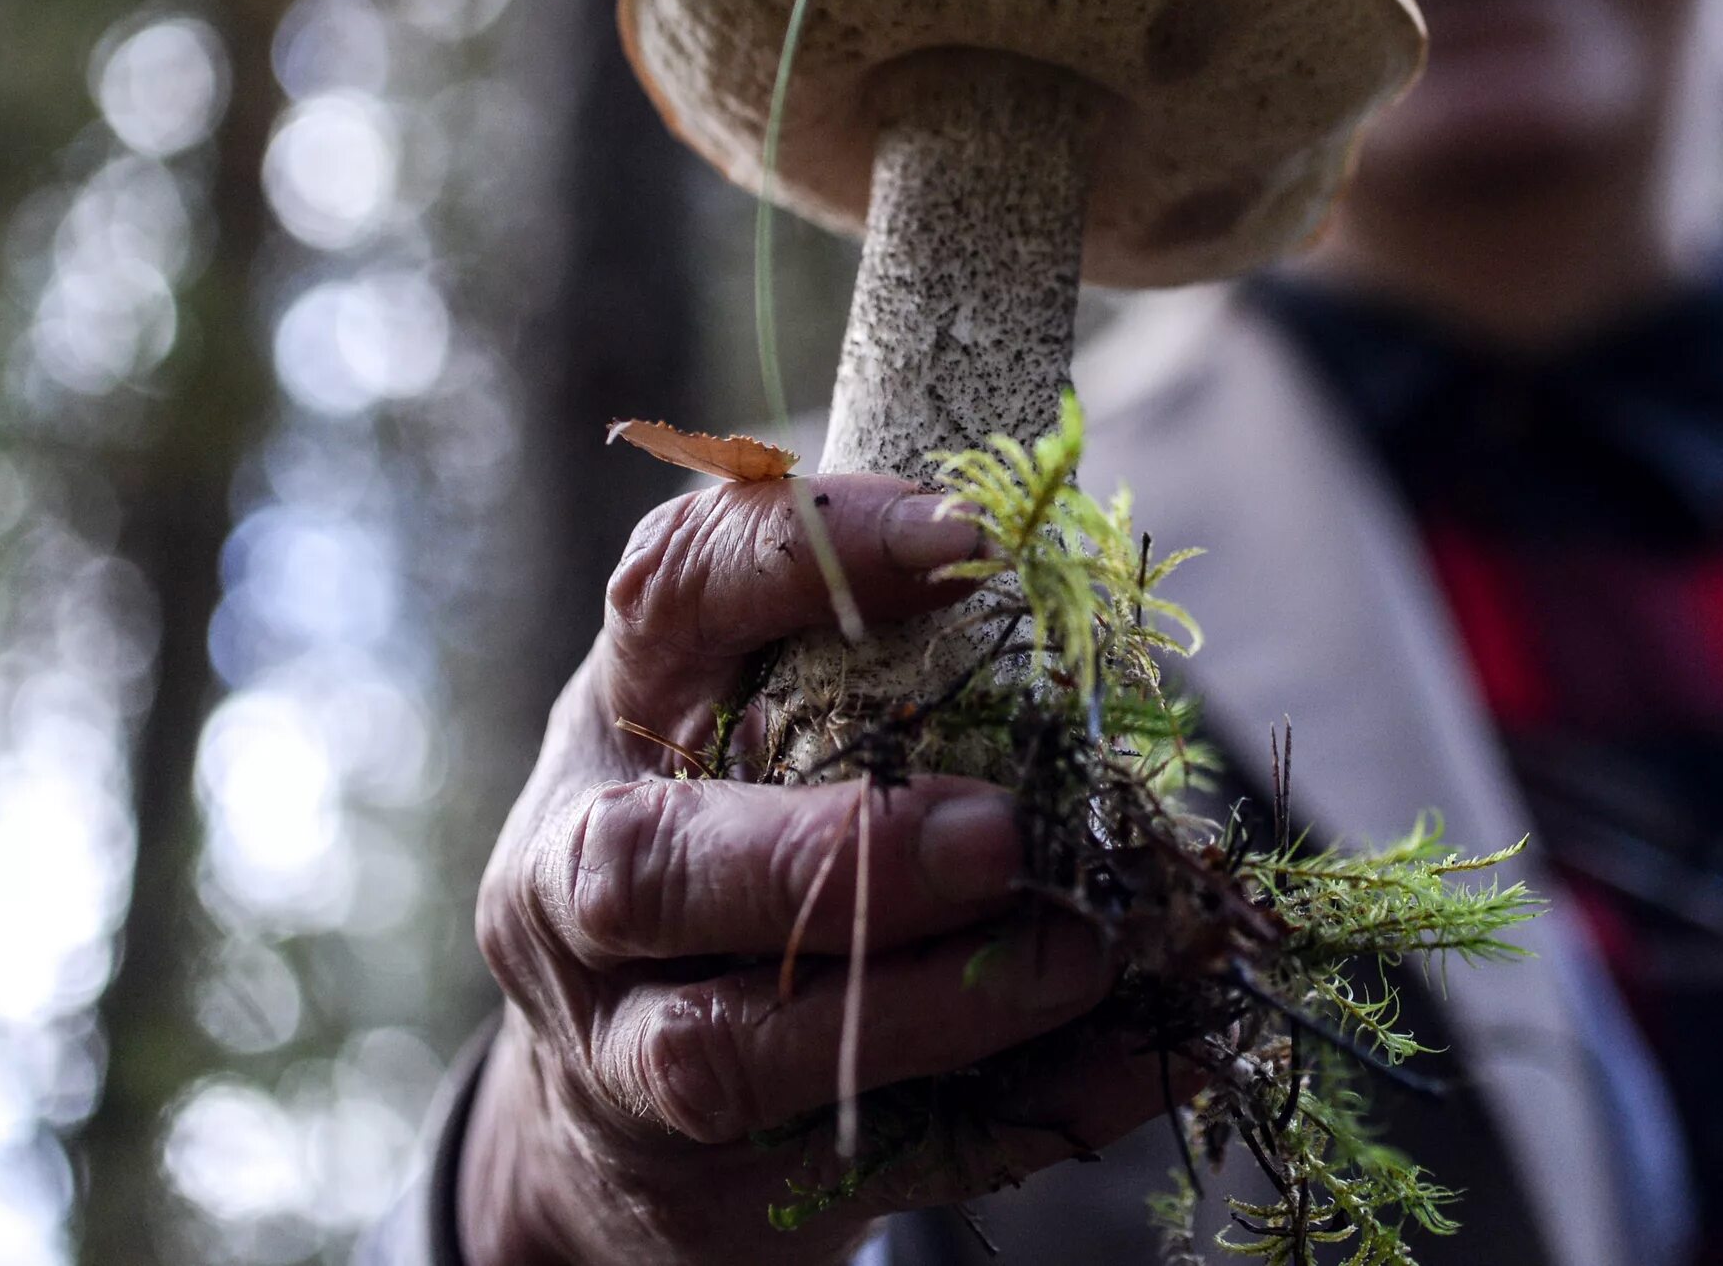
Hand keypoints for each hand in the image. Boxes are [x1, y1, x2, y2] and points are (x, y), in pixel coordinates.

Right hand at [459, 475, 1160, 1265]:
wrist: (613, 1121)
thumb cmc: (735, 841)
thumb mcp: (753, 721)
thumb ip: (872, 656)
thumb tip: (1077, 577)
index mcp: (616, 715)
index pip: (670, 594)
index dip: (805, 554)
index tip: (968, 540)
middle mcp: (577, 883)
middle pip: (656, 867)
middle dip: (835, 854)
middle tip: (1001, 836)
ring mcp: (623, 1051)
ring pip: (738, 1047)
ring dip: (931, 1005)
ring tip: (1086, 956)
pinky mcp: (711, 1182)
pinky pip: (874, 1154)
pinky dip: (1024, 1109)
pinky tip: (1145, 1059)